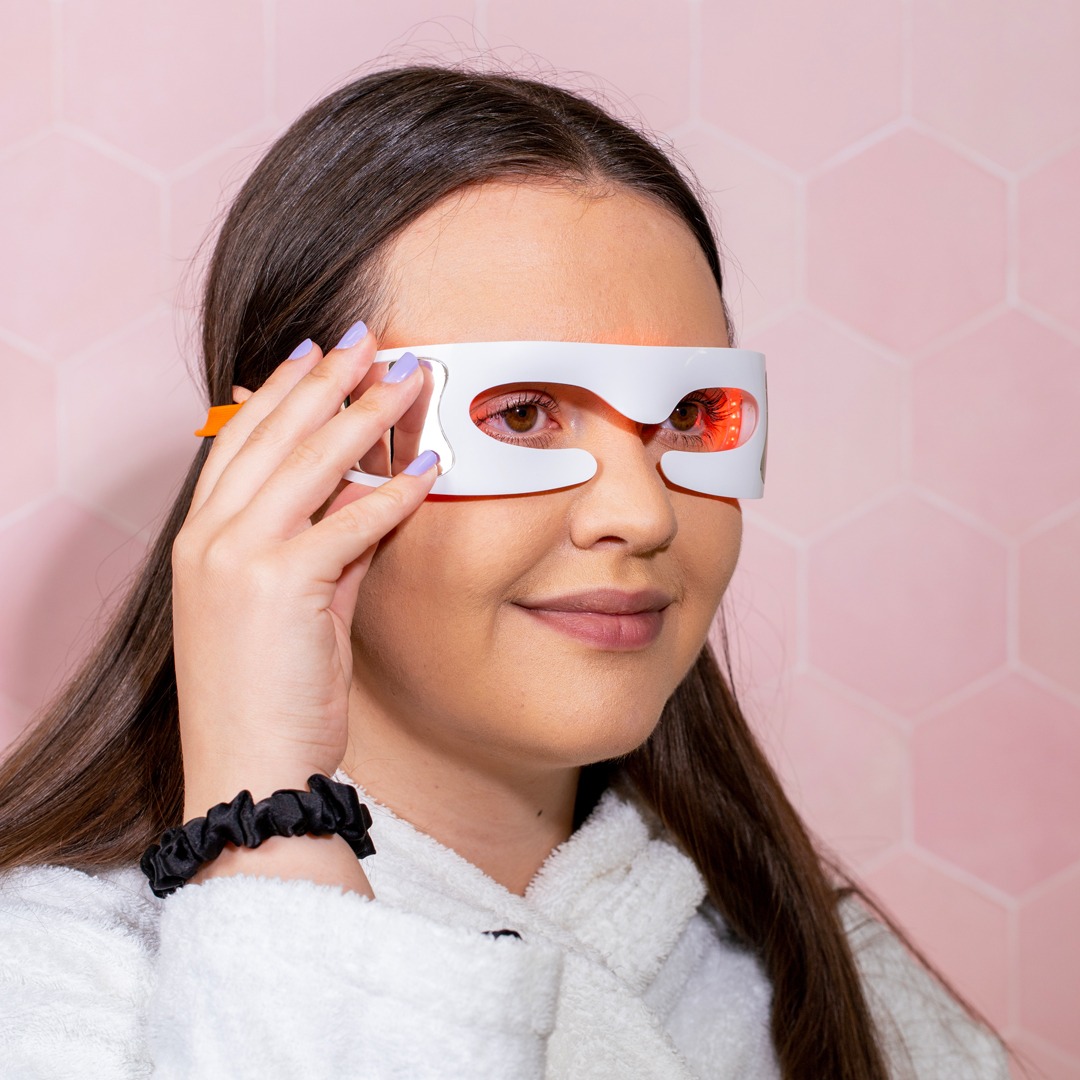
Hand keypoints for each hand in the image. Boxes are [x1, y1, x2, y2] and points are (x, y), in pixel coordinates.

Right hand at [172, 324, 437, 816]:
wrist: (249, 770)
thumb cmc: (271, 695)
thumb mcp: (295, 609)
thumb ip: (328, 549)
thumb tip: (373, 499)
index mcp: (200, 538)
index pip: (240, 440)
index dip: (283, 390)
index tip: (318, 353)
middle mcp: (208, 538)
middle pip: (274, 434)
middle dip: (328, 379)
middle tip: (373, 338)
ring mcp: (235, 559)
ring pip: (308, 463)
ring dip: (366, 413)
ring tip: (409, 376)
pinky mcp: (277, 587)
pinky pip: (347, 522)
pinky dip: (392, 491)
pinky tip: (430, 464)